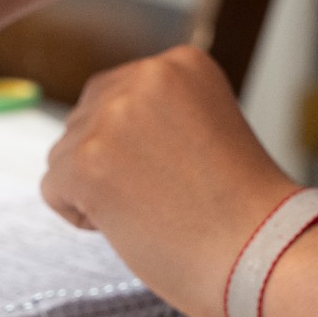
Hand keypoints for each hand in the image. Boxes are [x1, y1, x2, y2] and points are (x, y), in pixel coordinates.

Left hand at [40, 46, 298, 316]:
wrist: (264, 253)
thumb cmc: (242, 212)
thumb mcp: (204, 129)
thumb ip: (155, 117)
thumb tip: (96, 133)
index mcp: (181, 63)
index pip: (116, 96)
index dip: (136, 146)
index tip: (179, 172)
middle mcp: (145, 76)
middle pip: (84, 121)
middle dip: (109, 164)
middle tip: (164, 197)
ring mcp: (113, 117)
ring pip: (65, 155)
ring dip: (96, 190)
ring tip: (155, 210)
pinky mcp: (87, 161)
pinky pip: (53, 189)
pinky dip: (82, 217)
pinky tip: (132, 223)